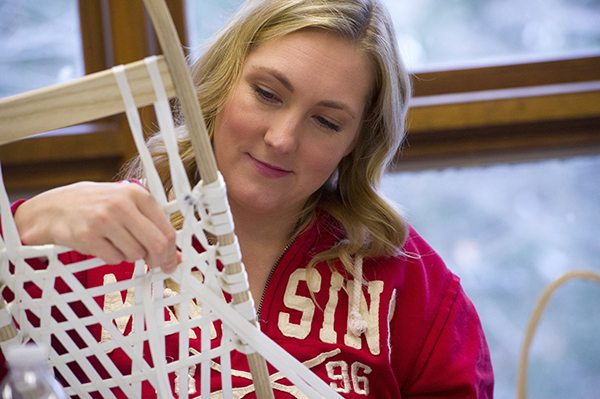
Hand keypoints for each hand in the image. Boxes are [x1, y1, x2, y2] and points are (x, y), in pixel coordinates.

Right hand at [14, 181, 178, 272]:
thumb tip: (174, 255)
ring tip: (117, 243)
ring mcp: (104, 220)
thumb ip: (151, 226)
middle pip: (156, 244)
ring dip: (130, 255)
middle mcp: (121, 204)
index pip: (166, 230)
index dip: (170, 251)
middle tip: (153, 264)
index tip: (169, 261)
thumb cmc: (94, 205)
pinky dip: (112, 258)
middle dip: (157, 259)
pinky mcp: (87, 236)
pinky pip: (114, 259)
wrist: (52, 208)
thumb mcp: (125, 206)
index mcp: (136, 194)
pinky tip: (103, 245)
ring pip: (135, 254)